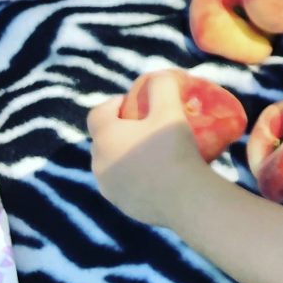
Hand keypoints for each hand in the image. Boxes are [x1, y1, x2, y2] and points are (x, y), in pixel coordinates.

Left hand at [88, 72, 214, 227]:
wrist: (185, 198)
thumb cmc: (173, 149)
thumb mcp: (170, 109)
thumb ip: (161, 85)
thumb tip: (158, 76)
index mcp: (105, 137)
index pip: (98, 112)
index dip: (116, 103)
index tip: (138, 103)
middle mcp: (98, 163)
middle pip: (106, 138)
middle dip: (124, 129)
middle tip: (151, 126)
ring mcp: (108, 188)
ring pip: (114, 163)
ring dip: (129, 154)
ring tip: (157, 151)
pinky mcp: (122, 206)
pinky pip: (125, 184)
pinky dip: (137, 176)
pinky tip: (160, 175)